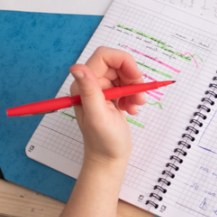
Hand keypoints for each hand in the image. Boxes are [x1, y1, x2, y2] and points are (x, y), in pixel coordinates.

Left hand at [69, 47, 145, 170]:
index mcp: (83, 86)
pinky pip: (126, 85)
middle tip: (139, 95)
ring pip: (124, 74)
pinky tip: (132, 109)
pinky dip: (134, 95)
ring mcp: (101, 90)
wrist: (109, 159)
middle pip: (117, 64)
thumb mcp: (98, 116)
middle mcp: (91, 84)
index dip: (123, 61)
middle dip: (132, 77)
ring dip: (135, 87)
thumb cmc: (103, 142)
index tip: (136, 76)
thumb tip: (77, 67)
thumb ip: (89, 91)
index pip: (104, 56)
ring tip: (137, 105)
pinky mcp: (111, 96)